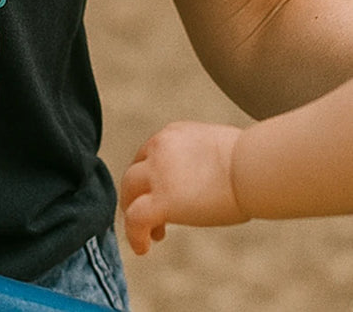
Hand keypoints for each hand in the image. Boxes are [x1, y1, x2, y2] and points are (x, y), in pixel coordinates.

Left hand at [119, 121, 248, 255]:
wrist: (254, 167)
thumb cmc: (252, 162)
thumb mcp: (218, 148)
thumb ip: (202, 159)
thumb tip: (212, 176)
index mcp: (174, 134)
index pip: (149, 156)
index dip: (152, 179)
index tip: (163, 196)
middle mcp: (159, 148)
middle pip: (134, 173)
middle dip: (139, 196)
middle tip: (155, 218)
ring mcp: (157, 173)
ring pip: (128, 192)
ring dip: (134, 214)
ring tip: (151, 235)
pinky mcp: (161, 200)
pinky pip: (135, 219)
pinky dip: (135, 235)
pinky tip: (143, 248)